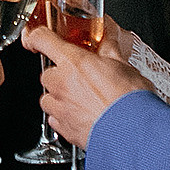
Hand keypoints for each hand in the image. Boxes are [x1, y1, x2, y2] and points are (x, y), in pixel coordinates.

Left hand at [24, 23, 152, 148]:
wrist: (135, 133)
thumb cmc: (131, 101)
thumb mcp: (124, 65)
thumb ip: (109, 48)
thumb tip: (107, 36)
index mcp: (74, 63)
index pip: (41, 39)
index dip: (35, 36)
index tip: (35, 38)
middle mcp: (62, 84)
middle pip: (48, 73)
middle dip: (61, 74)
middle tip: (83, 77)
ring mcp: (61, 108)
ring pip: (49, 97)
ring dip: (61, 96)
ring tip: (85, 99)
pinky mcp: (64, 130)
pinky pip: (54, 118)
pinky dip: (64, 116)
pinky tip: (83, 115)